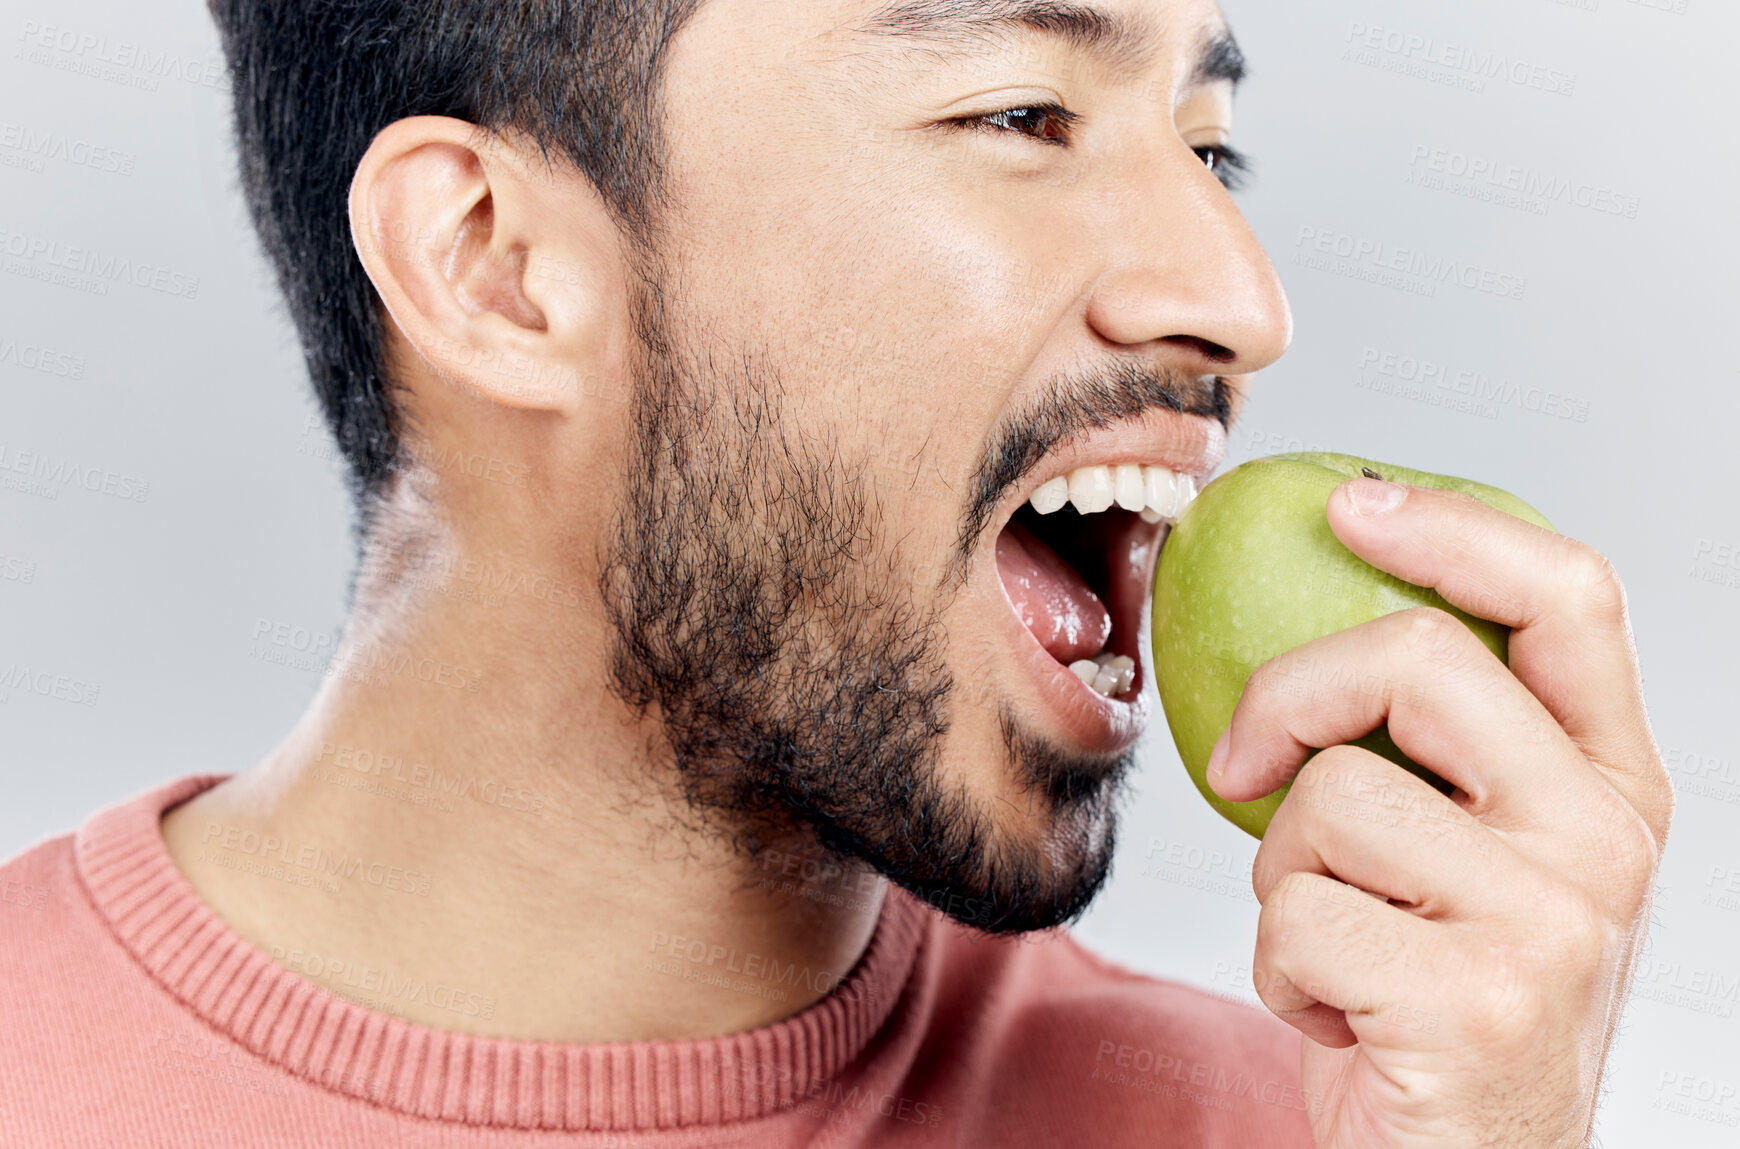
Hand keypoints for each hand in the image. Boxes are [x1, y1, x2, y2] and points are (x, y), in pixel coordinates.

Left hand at [1206, 477, 1672, 1146]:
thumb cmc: (1439, 1004)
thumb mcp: (1473, 862)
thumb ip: (1440, 754)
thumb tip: (1313, 619)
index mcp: (1614, 787)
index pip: (1568, 597)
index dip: (1453, 526)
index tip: (1349, 501)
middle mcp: (1608, 842)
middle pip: (1419, 659)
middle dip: (1290, 695)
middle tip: (1244, 758)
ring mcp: (1552, 922)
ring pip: (1331, 799)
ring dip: (1284, 874)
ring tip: (1335, 943)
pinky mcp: (1473, 999)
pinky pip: (1295, 911)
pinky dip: (1276, 964)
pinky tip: (1335, 1012)